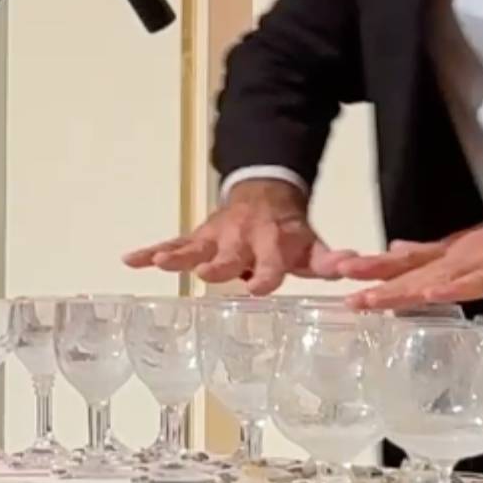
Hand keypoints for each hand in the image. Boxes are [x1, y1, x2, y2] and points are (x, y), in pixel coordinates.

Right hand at [126, 175, 318, 293]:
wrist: (264, 193)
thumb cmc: (288, 232)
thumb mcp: (311, 245)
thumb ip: (328, 261)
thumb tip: (352, 268)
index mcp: (271, 245)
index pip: (269, 264)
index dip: (265, 274)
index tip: (257, 289)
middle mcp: (241, 241)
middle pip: (228, 257)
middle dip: (219, 265)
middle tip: (208, 274)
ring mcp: (215, 239)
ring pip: (195, 248)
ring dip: (178, 256)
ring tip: (161, 263)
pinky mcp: (196, 237)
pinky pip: (171, 243)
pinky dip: (151, 252)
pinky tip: (130, 260)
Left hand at [331, 180, 482, 310]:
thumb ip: (451, 257)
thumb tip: (409, 254)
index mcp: (460, 251)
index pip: (409, 262)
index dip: (375, 271)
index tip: (341, 278)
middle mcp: (465, 253)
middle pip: (412, 270)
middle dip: (375, 281)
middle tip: (339, 292)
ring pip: (436, 277)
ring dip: (401, 290)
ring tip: (369, 300)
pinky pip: (478, 283)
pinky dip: (452, 289)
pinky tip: (430, 295)